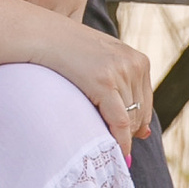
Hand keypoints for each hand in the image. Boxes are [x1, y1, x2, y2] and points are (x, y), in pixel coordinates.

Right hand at [46, 19, 155, 155]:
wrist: (43, 35)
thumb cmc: (67, 52)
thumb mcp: (103, 66)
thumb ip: (124, 92)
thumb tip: (146, 133)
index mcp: (139, 59)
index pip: (146, 102)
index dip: (136, 123)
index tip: (125, 137)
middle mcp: (135, 64)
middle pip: (141, 112)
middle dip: (129, 131)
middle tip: (111, 144)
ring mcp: (121, 72)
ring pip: (131, 119)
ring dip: (121, 136)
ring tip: (106, 147)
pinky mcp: (105, 82)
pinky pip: (120, 122)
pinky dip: (120, 141)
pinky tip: (116, 152)